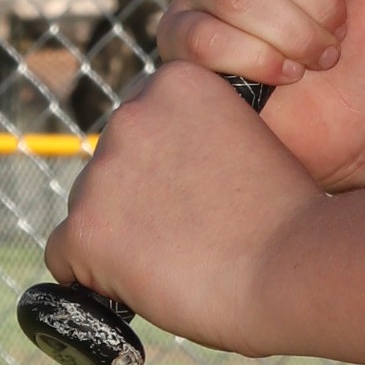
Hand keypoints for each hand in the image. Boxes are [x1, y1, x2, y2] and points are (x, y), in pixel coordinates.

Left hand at [43, 62, 327, 354]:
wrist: (300, 268)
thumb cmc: (290, 219)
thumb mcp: (246, 144)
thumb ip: (195, 142)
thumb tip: (155, 180)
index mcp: (177, 81)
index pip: (141, 125)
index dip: (166, 167)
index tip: (200, 193)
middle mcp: (131, 114)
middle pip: (110, 166)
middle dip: (138, 200)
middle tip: (193, 233)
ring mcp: (103, 171)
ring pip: (89, 212)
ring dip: (122, 239)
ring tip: (183, 261)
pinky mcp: (85, 227)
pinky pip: (65, 259)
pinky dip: (97, 278)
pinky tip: (146, 284)